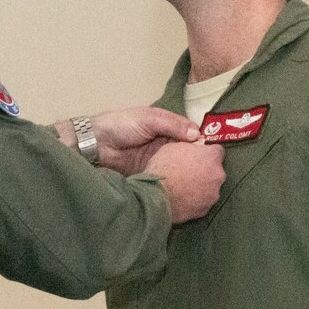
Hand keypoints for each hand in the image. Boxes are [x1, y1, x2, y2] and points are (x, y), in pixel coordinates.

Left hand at [56, 107, 201, 175]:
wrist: (94, 145)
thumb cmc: (120, 125)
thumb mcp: (148, 119)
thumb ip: (172, 125)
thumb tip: (198, 135)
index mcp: (167, 127)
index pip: (190, 135)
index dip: (201, 142)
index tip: (214, 153)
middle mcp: (165, 145)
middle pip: (187, 153)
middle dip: (197, 161)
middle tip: (212, 171)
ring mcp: (159, 161)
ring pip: (179, 168)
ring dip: (188, 173)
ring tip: (204, 182)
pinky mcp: (151, 175)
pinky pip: (167, 179)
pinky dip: (176, 183)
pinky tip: (187, 189)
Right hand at [144, 139, 223, 223]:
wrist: (156, 196)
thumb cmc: (163, 169)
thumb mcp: (174, 147)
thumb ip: (189, 147)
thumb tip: (194, 147)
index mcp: (211, 157)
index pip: (218, 151)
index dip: (207, 153)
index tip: (200, 155)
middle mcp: (217, 176)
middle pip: (215, 171)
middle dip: (205, 170)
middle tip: (189, 172)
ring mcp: (213, 194)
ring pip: (210, 188)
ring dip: (201, 186)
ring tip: (184, 187)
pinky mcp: (205, 209)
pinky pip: (203, 202)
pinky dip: (196, 200)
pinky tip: (183, 198)